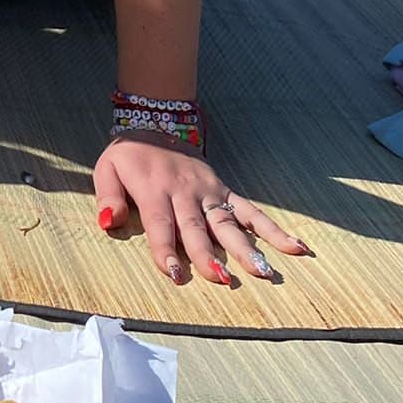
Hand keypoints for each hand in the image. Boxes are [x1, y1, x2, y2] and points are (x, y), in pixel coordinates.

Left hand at [95, 137, 312, 285]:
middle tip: (221, 279)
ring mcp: (208, 191)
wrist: (154, 123)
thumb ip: (108, 196)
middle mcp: (184, 192)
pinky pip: (251, 210)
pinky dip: (273, 230)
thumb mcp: (106, 169)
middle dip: (208, 255)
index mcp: (154, 189)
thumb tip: (108, 222)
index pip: (161, 223)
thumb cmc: (129, 155)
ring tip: (263, 272)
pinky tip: (295, 247)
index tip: (175, 274)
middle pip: (197, 228)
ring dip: (246, 248)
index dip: (165, 249)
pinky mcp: (224, 190)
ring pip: (228, 223)